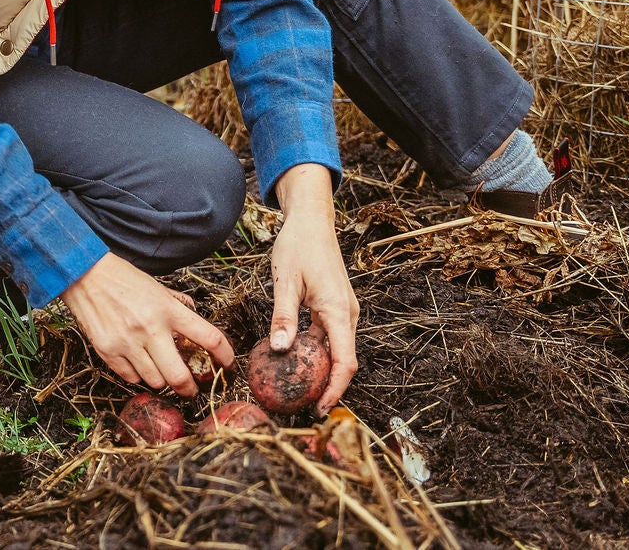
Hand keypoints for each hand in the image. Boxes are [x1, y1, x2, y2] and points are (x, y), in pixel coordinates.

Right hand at [60, 253, 233, 397]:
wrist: (84, 274)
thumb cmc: (123, 278)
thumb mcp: (158, 287)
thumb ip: (178, 306)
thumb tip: (195, 321)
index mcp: (168, 309)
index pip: (210, 338)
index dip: (226, 356)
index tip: (228, 365)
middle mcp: (151, 328)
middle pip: (180, 376)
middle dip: (190, 388)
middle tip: (191, 389)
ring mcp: (128, 342)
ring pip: (155, 381)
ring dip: (161, 380)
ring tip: (159, 370)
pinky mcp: (108, 351)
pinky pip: (131, 378)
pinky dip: (138, 376)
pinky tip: (137, 364)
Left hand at [268, 163, 358, 411]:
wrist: (312, 221)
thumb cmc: (298, 246)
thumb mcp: (284, 281)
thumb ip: (283, 317)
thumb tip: (281, 350)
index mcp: (339, 310)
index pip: (345, 361)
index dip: (335, 390)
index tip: (319, 408)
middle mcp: (348, 314)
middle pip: (344, 361)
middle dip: (329, 386)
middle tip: (304, 406)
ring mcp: (344, 310)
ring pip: (338, 350)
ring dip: (323, 371)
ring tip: (300, 390)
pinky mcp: (336, 307)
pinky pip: (330, 338)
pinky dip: (318, 353)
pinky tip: (298, 361)